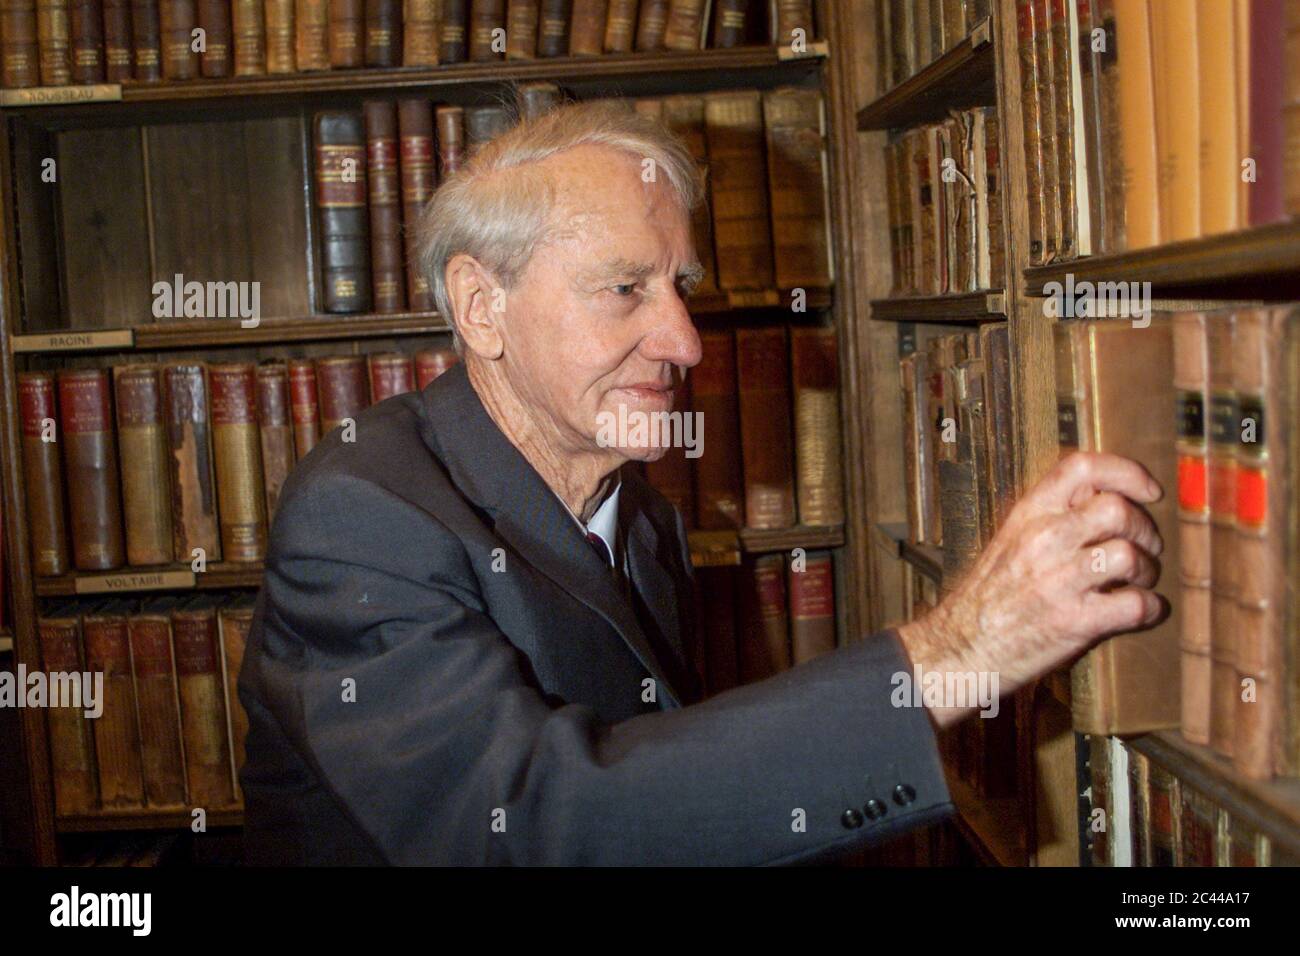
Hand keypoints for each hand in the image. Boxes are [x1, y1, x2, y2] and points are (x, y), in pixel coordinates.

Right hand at [898, 451, 1166, 726]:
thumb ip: (1051, 516)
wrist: (961, 647)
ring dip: (1147, 569)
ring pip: (1130, 554)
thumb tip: (1103, 500)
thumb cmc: (989, 595)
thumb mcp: (1010, 538)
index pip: (1083, 468)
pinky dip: (1148, 607)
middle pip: (1117, 509)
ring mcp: (1059, 581)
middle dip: (1145, 529)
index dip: (1126, 472)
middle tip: (1145, 547)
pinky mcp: (1074, 622)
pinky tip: (1137, 609)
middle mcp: (1043, 540)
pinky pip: (1135, 604)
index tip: (1147, 490)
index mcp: (1028, 514)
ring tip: (1137, 580)